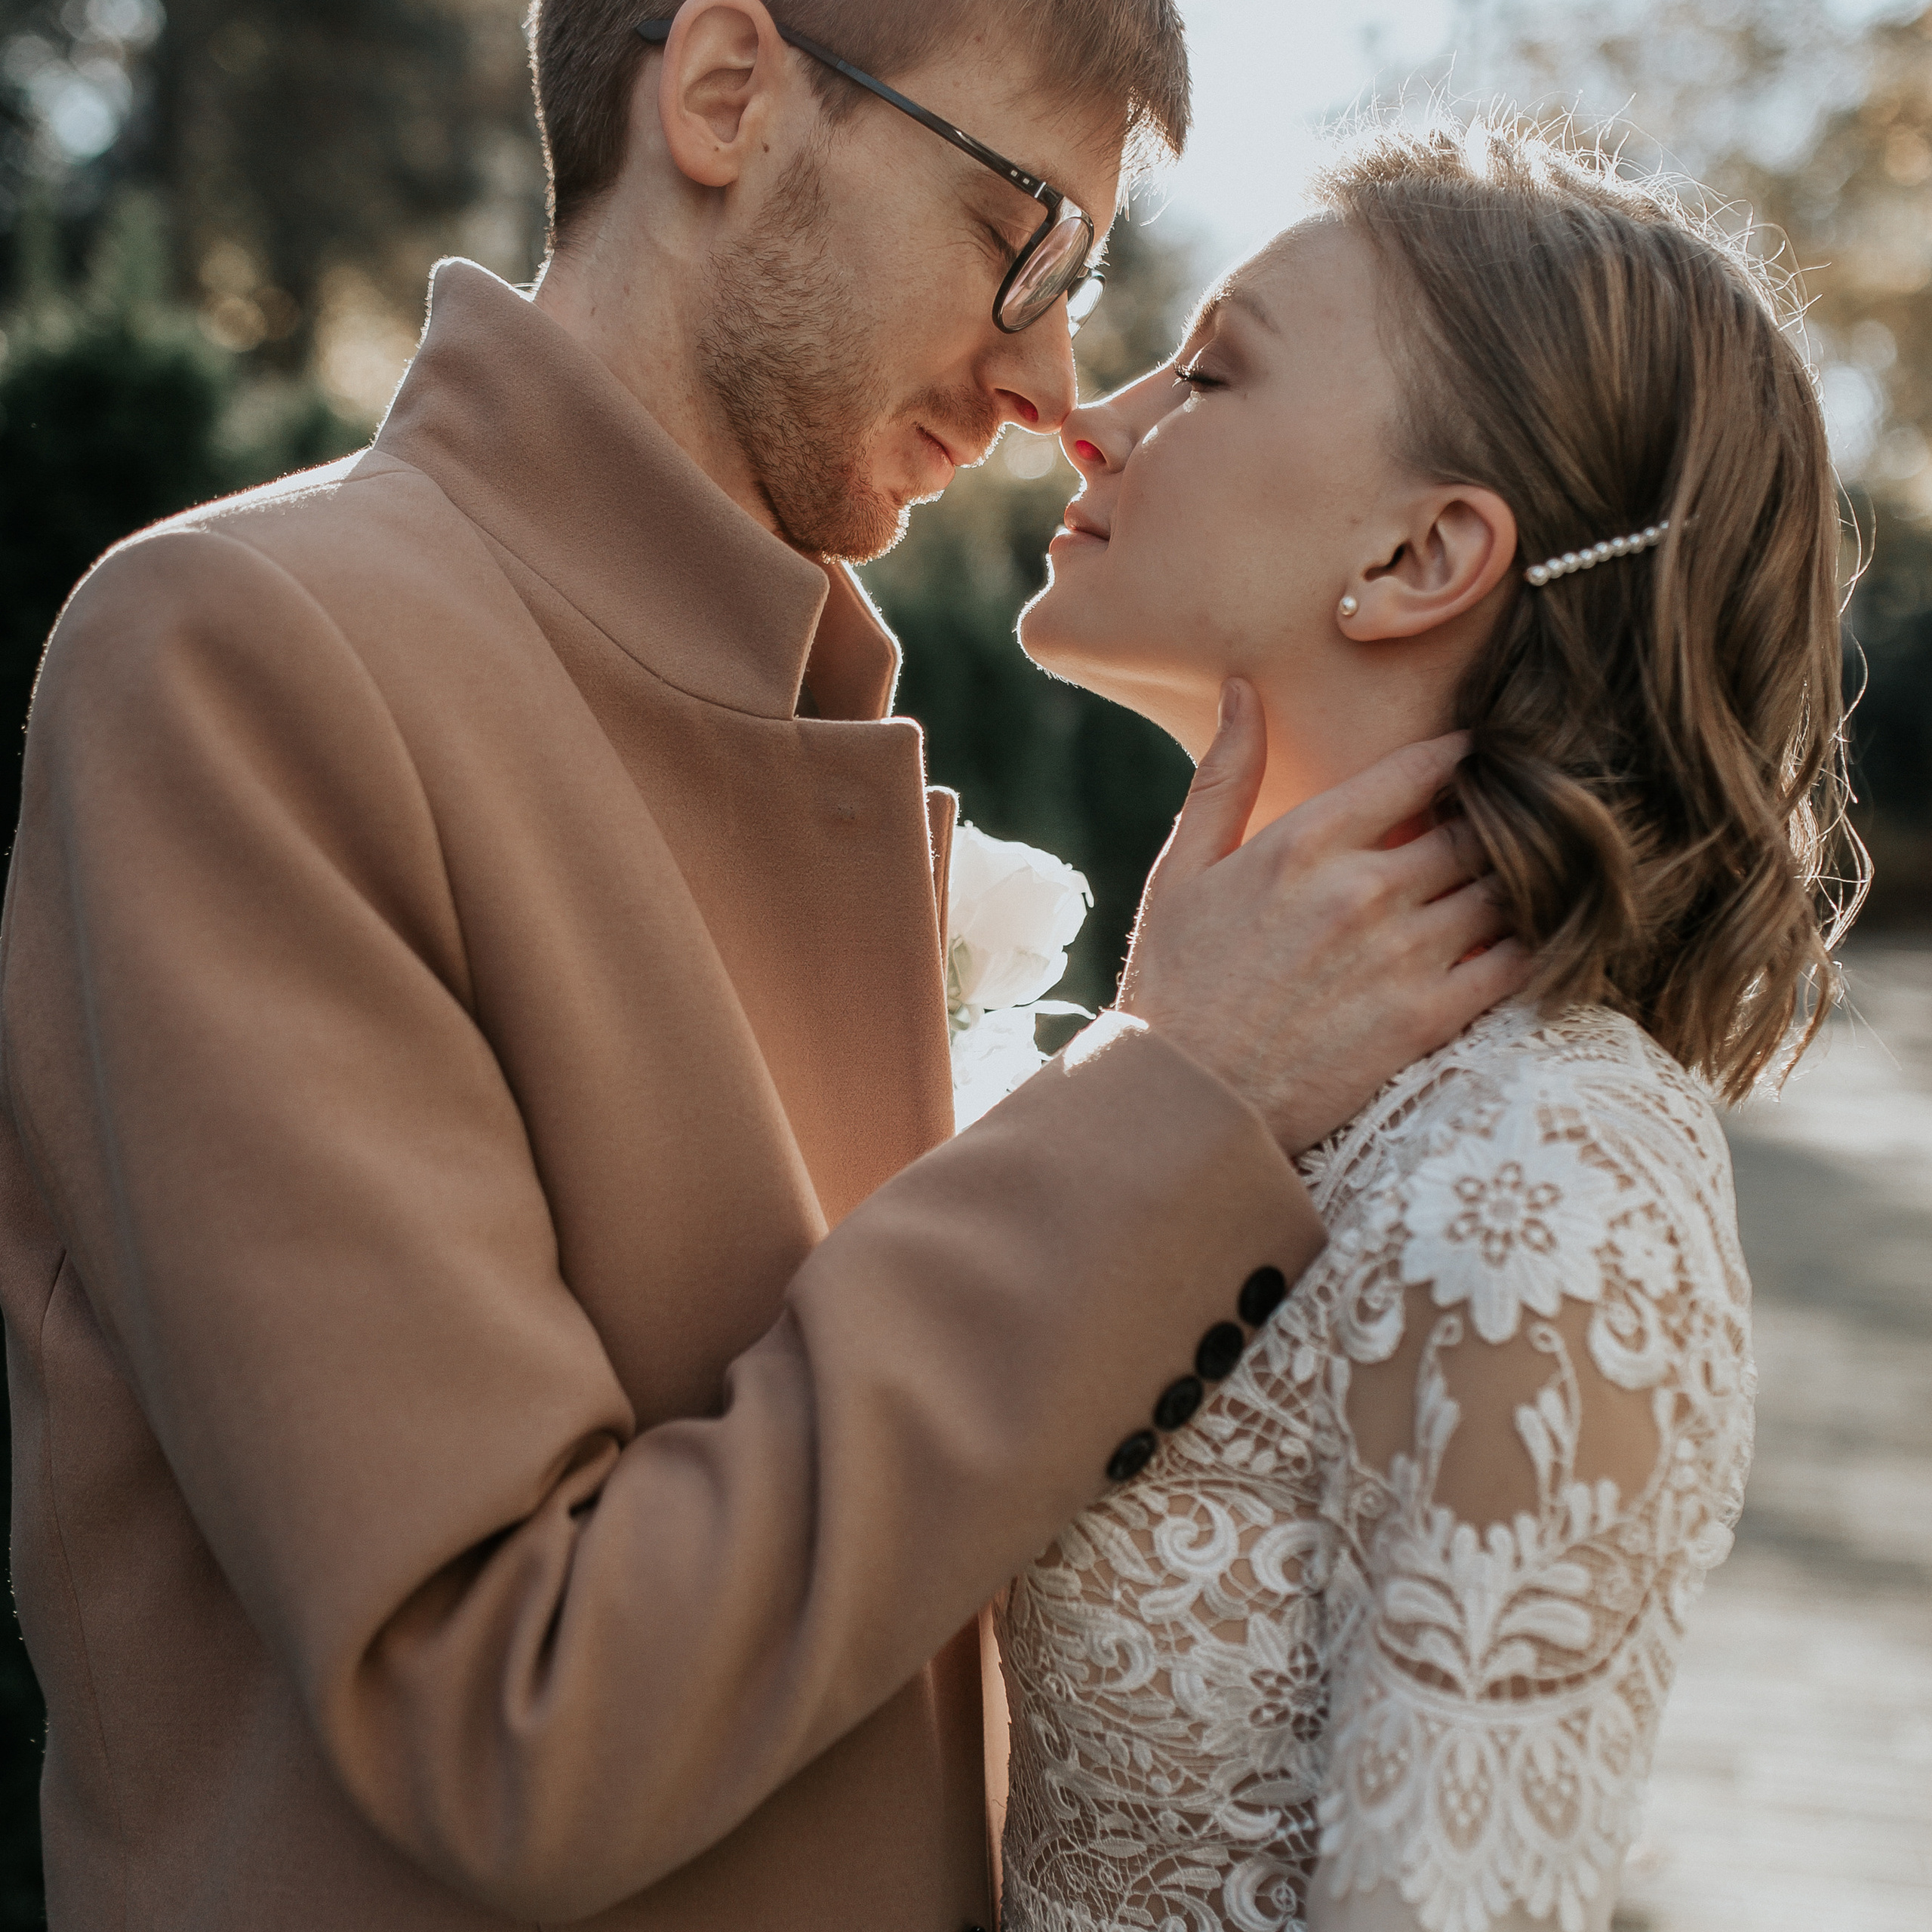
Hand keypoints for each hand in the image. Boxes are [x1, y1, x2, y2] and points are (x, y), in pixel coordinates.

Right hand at [1117, 679, 1532, 1154]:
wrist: (1188, 1104)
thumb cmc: (1175, 985)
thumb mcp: (1181, 871)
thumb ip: (1223, 776)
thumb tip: (1244, 688)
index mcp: (1306, 842)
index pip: (1422, 768)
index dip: (1462, 755)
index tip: (1479, 756)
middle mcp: (1364, 889)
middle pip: (1476, 827)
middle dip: (1501, 818)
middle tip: (1520, 818)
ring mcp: (1403, 954)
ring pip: (1505, 887)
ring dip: (1522, 878)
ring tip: (1531, 875)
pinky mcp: (1429, 1017)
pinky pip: (1516, 960)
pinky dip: (1535, 941)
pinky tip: (1531, 938)